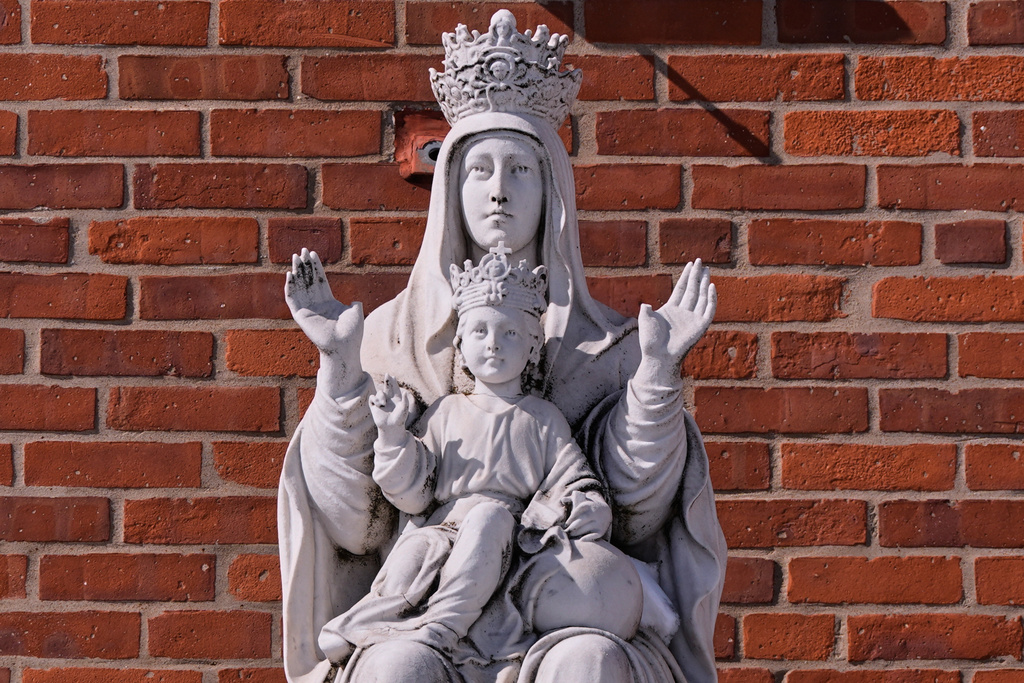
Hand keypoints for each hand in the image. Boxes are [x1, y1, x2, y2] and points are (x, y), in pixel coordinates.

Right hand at [285, 248, 364, 395]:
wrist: (343, 346)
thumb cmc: (351, 333)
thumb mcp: (355, 314)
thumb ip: (354, 305)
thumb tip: (356, 302)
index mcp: (328, 301)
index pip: (320, 280)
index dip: (316, 267)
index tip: (312, 253)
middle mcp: (316, 304)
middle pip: (308, 280)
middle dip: (305, 266)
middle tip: (301, 251)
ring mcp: (308, 309)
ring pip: (300, 286)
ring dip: (296, 272)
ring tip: (295, 258)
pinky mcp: (301, 316)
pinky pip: (292, 299)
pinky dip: (290, 287)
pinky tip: (289, 275)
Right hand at [369, 375, 414, 443]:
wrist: (391, 427)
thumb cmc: (399, 419)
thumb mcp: (404, 409)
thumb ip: (404, 400)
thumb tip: (405, 392)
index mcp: (396, 399)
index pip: (395, 388)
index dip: (393, 382)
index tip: (393, 376)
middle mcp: (389, 399)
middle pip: (387, 387)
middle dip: (387, 381)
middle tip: (387, 374)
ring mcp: (381, 402)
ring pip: (379, 392)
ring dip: (381, 396)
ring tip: (383, 403)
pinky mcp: (374, 406)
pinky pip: (372, 398)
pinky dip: (374, 399)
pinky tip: (378, 404)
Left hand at [563, 491, 611, 538]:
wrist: (605, 511)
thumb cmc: (588, 507)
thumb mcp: (581, 500)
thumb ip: (571, 499)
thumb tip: (562, 500)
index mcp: (587, 505)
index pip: (576, 513)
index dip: (570, 519)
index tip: (566, 524)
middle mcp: (593, 513)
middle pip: (579, 522)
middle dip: (572, 527)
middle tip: (566, 531)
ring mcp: (598, 522)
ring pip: (584, 529)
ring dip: (576, 533)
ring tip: (571, 535)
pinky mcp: (601, 530)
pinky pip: (593, 536)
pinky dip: (587, 538)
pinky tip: (580, 540)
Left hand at [637, 258, 715, 371]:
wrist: (659, 357)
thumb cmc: (650, 341)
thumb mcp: (645, 322)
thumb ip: (646, 311)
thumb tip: (645, 305)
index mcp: (671, 308)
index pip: (681, 288)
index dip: (686, 276)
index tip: (690, 264)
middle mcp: (683, 312)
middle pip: (693, 289)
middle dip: (696, 276)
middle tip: (701, 262)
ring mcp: (692, 318)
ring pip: (701, 297)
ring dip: (704, 284)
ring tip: (707, 270)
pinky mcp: (700, 326)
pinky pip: (708, 310)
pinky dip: (711, 299)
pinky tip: (711, 287)